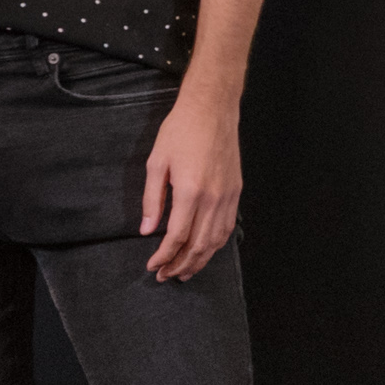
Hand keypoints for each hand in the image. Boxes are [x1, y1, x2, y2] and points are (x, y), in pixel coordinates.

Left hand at [141, 89, 245, 281]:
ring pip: (216, 240)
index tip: (152, 266)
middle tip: (165, 276)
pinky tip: (205, 251)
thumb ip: (152, 200)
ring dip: (200, 260)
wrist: (212, 108)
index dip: (163, 256)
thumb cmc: (181, 130)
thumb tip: (148, 230)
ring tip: (185, 271)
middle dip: (180, 265)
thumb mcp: (156, 163)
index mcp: (190, 191)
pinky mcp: (236, 191)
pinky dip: (216, 244)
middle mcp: (213, 198)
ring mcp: (228, 195)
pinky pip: (227, 226)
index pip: (177, 236)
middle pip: (198, 245)